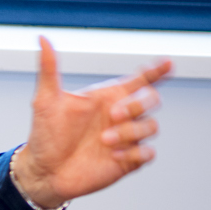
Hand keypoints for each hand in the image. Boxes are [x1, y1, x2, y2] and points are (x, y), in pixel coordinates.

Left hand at [13, 36, 172, 209]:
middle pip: (151, 100)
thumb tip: (42, 38)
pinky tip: (114, 155)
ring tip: (104, 139)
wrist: (43, 171)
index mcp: (107, 97)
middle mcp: (120, 116)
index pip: (140, 80)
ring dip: (131, 132)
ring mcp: (126, 138)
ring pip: (151, 127)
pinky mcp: (128, 161)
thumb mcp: (45, 100)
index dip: (156, 71)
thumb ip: (49, 70)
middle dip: (138, 105)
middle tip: (114, 114)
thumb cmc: (45, 134)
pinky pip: (148, 153)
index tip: (168, 63)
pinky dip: (136, 153)